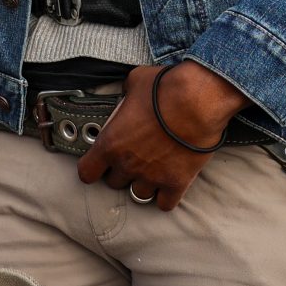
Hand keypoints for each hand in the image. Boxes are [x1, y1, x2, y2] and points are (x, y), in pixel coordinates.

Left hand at [76, 64, 246, 211]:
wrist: (199, 100)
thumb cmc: (166, 88)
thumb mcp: (136, 81)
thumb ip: (126, 95)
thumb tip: (129, 94)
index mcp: (110, 143)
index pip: (87, 172)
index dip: (92, 168)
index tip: (99, 164)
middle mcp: (127, 164)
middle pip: (114, 183)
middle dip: (122, 172)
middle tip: (133, 158)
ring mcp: (152, 177)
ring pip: (139, 194)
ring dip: (143, 184)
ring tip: (153, 171)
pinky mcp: (176, 183)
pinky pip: (165, 203)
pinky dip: (166, 196)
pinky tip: (169, 184)